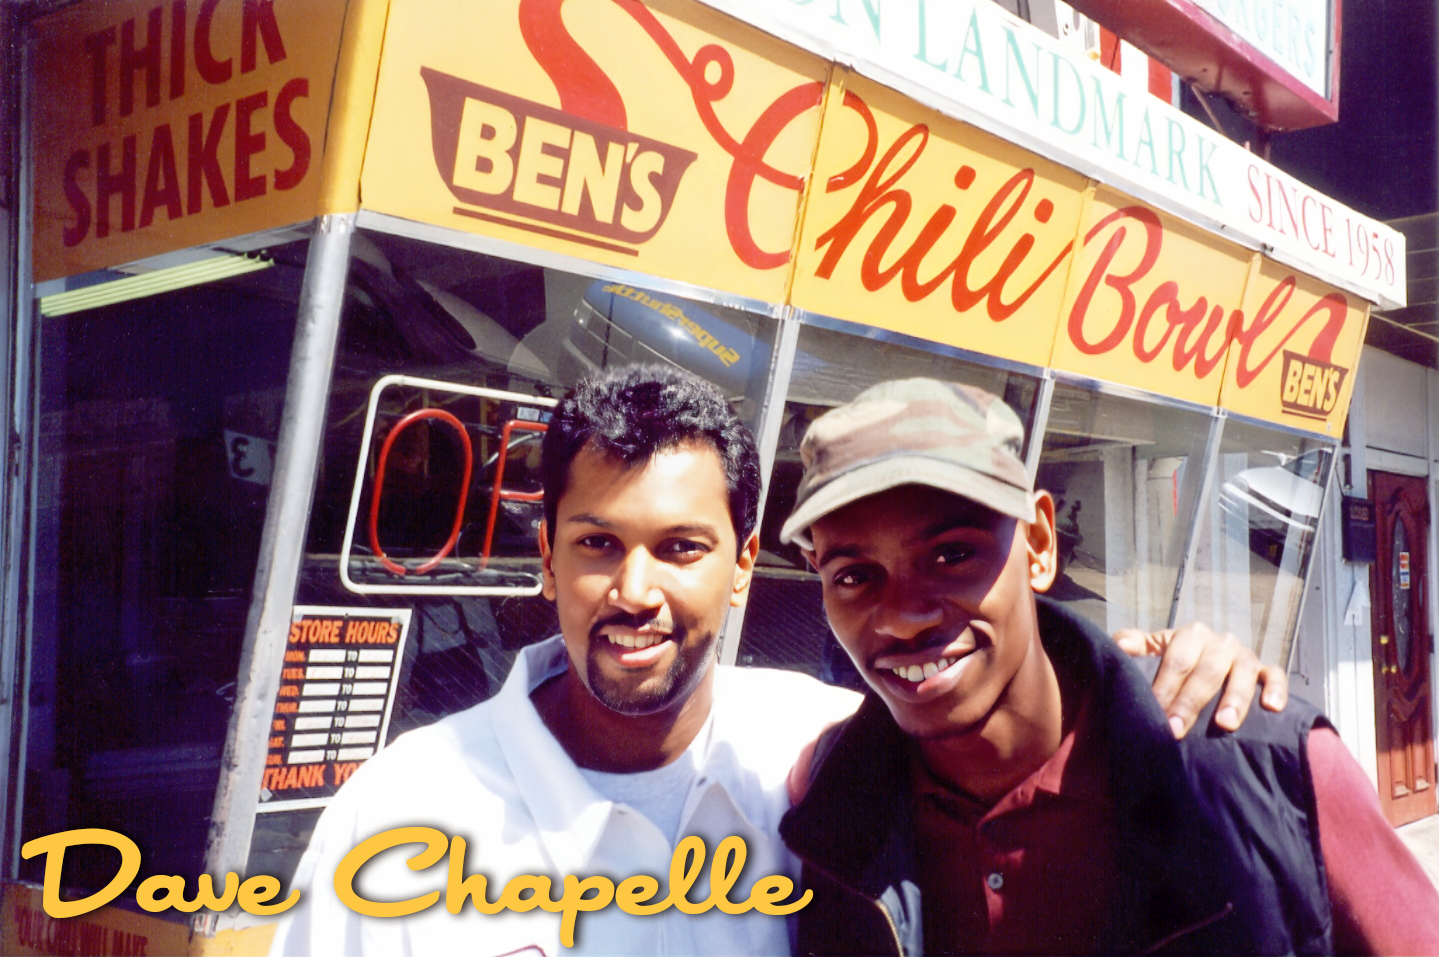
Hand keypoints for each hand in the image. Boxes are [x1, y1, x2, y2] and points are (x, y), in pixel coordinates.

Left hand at [1111, 622, 1287, 737]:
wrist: (1203, 664)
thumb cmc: (1173, 662)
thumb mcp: (1152, 651)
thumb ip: (1133, 645)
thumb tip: (1120, 647)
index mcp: (1191, 635)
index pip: (1178, 660)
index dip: (1165, 686)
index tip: (1156, 712)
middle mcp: (1221, 642)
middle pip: (1207, 670)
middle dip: (1190, 701)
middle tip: (1177, 729)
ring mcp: (1245, 656)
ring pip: (1244, 672)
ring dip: (1235, 698)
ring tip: (1224, 724)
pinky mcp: (1266, 671)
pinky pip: (1276, 676)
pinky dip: (1277, 689)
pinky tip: (1272, 708)